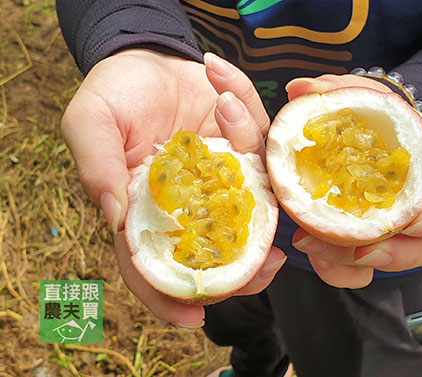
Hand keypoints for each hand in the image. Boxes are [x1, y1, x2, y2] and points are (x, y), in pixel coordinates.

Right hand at [61, 49, 284, 325]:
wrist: (147, 57)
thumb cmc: (113, 94)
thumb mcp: (90, 124)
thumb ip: (97, 170)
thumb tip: (116, 221)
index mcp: (146, 209)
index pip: (153, 263)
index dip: (168, 296)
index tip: (193, 318)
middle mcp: (189, 202)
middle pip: (216, 251)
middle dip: (242, 269)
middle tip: (266, 269)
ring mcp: (221, 178)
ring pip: (252, 208)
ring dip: (261, 206)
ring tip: (256, 176)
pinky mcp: (243, 149)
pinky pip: (259, 148)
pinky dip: (249, 118)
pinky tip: (224, 88)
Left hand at [285, 74, 421, 288]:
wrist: (378, 140)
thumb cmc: (378, 120)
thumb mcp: (364, 99)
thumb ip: (338, 92)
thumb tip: (299, 87)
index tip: (412, 222)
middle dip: (392, 253)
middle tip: (354, 249)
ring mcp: (404, 231)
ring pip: (395, 262)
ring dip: (357, 264)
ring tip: (316, 249)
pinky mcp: (378, 244)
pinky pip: (365, 270)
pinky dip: (340, 268)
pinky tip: (313, 254)